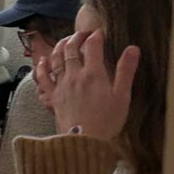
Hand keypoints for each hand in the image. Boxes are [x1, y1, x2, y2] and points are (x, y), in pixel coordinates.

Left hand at [45, 25, 138, 141]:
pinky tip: (42, 61)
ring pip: (55, 59)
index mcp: (93, 74)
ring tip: (64, 41)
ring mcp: (61, 85)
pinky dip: (41, 67)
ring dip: (59, 47)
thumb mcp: (122, 96)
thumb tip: (132, 49)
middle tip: (83, 34)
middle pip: (71, 49)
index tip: (100, 32)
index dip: (96, 36)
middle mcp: (74, 76)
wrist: (85, 141)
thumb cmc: (107, 121)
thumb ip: (126, 71)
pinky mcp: (52, 97)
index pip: (92, 46)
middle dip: (76, 37)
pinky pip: (42, 78)